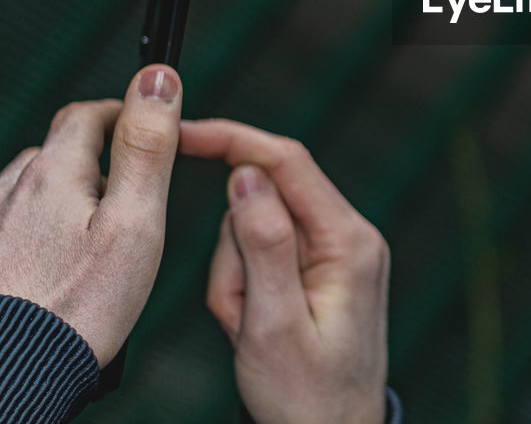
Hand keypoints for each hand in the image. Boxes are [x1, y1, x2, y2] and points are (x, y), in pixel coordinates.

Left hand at [0, 65, 182, 365]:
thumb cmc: (78, 310)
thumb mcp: (136, 223)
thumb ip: (146, 146)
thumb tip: (158, 78)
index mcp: (53, 175)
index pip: (88, 114)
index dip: (121, 114)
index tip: (145, 130)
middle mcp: (3, 193)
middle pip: (53, 156)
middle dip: (89, 167)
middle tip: (123, 206)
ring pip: (19, 197)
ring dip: (50, 206)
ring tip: (80, 251)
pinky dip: (14, 242)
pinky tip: (34, 275)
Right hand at [179, 119, 389, 423]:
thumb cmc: (304, 397)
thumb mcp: (272, 324)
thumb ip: (262, 243)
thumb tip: (247, 171)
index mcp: (349, 240)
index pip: (287, 161)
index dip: (233, 139)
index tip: (180, 133)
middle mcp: (350, 236)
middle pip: (263, 199)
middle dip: (231, 252)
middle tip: (237, 313)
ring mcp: (336, 252)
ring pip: (253, 232)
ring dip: (234, 280)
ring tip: (249, 331)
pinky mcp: (319, 269)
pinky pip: (261, 258)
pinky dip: (242, 291)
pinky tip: (254, 329)